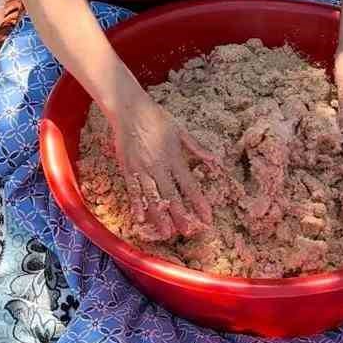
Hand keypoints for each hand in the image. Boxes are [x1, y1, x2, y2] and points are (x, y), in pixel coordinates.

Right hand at [108, 91, 214, 240]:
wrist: (129, 109)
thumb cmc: (157, 118)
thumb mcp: (181, 131)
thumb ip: (197, 148)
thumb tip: (215, 160)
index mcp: (174, 157)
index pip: (189, 185)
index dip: (199, 202)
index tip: (207, 217)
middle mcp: (159, 166)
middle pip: (172, 195)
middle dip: (181, 215)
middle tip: (188, 231)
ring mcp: (142, 169)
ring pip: (153, 197)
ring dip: (160, 216)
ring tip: (167, 232)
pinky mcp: (128, 169)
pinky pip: (133, 191)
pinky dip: (137, 205)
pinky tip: (140, 219)